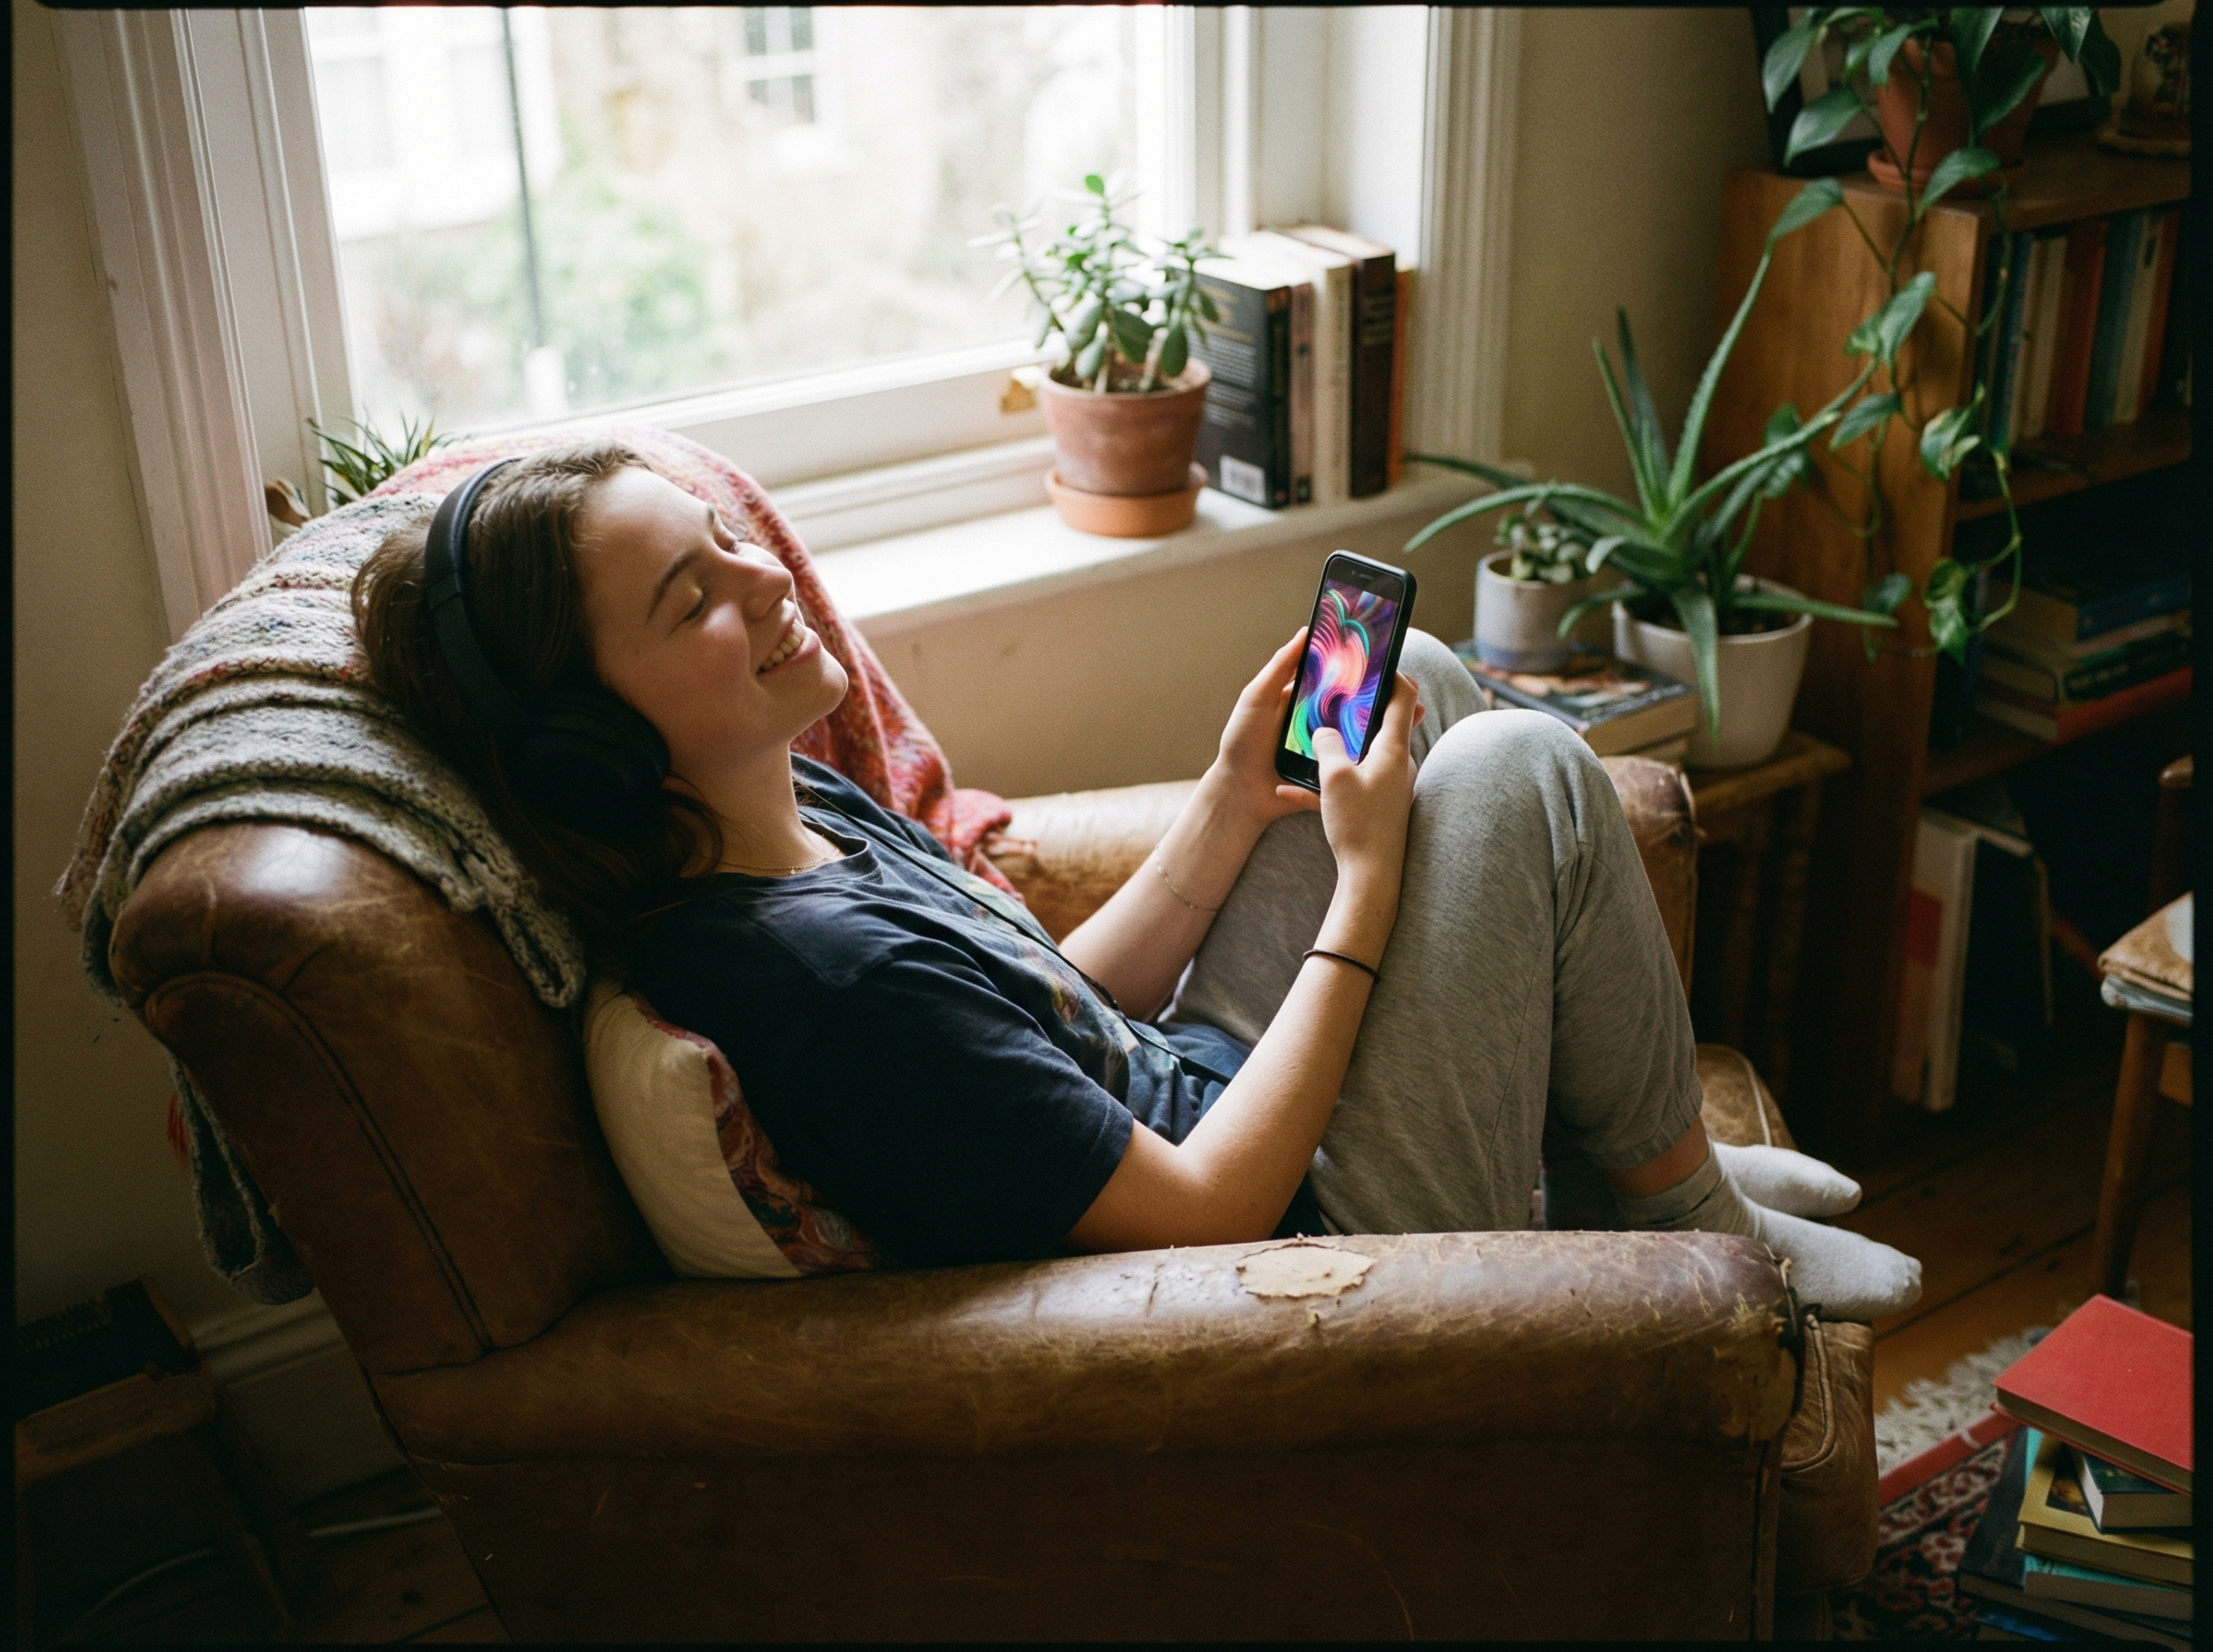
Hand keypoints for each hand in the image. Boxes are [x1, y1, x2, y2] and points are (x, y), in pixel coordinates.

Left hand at [1208, 629, 1424, 833]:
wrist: (1238, 794)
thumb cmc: (1241, 742)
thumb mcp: (1257, 698)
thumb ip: (1280, 668)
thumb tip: (1306, 632)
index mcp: (1304, 700)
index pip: (1338, 679)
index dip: (1360, 670)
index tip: (1386, 659)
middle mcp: (1319, 721)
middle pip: (1356, 706)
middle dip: (1384, 698)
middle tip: (1411, 689)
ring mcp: (1327, 748)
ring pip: (1362, 734)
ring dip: (1387, 726)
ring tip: (1414, 715)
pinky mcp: (1330, 772)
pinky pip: (1354, 763)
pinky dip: (1374, 757)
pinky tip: (1396, 750)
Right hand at [1312, 671, 1419, 893]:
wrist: (1371, 876)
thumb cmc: (1358, 825)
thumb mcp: (1333, 778)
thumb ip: (1327, 746)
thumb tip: (1322, 731)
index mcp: (1392, 749)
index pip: (1403, 698)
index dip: (1391, 675)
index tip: (1373, 664)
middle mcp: (1399, 763)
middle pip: (1386, 722)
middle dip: (1360, 708)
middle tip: (1335, 696)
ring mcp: (1392, 784)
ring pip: (1367, 752)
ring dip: (1342, 744)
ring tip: (1314, 739)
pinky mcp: (1382, 803)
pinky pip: (1358, 779)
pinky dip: (1335, 776)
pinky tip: (1298, 789)